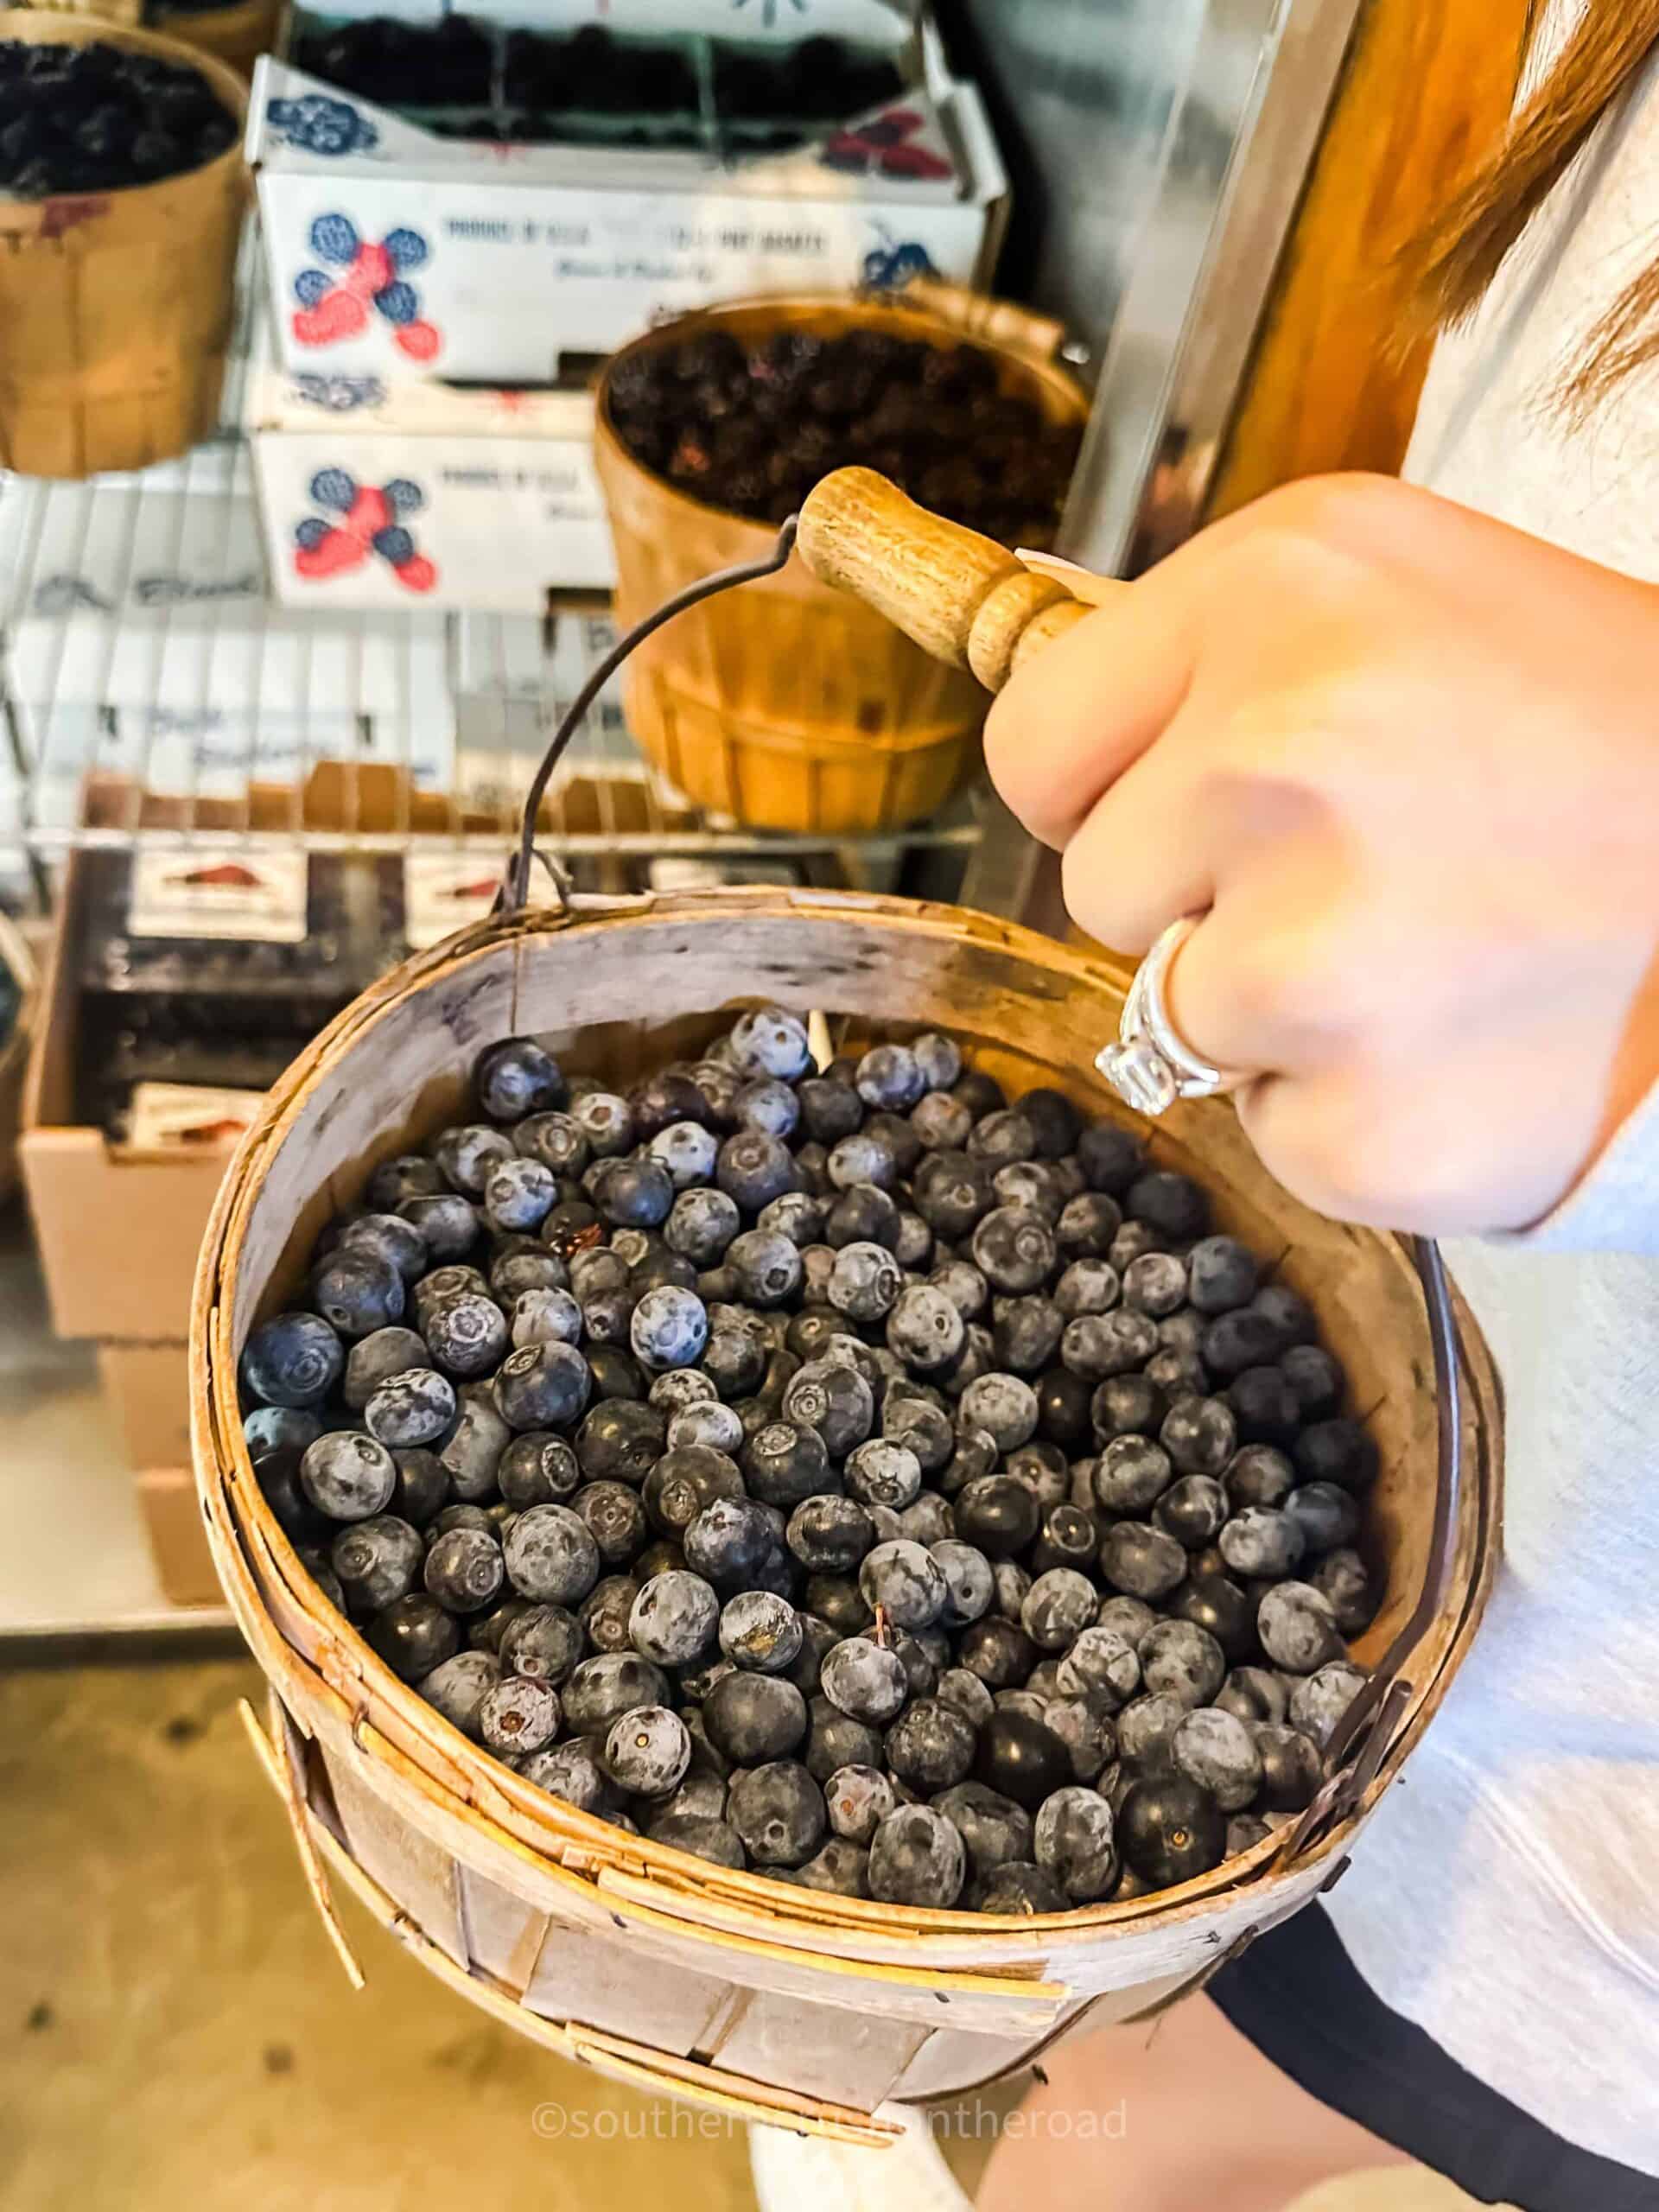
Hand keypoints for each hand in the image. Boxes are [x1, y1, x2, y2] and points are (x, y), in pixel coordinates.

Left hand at [985, 475, 1658, 1233]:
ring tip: (1437, 948)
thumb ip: (1207, 653)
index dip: (1111, 788)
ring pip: (1173, 1019)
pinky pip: (1269, 1129)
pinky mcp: (1366, 1123)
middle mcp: (1280, 759)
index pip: (1034, 746)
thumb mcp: (1401, 589)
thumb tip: (1048, 734)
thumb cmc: (1594, 729)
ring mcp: (1319, 958)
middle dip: (1202, 893)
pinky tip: (1468, 1039)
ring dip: (1279, 1007)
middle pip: (1096, 891)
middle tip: (1377, 864)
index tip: (1202, 796)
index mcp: (1278, 592)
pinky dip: (1351, 1110)